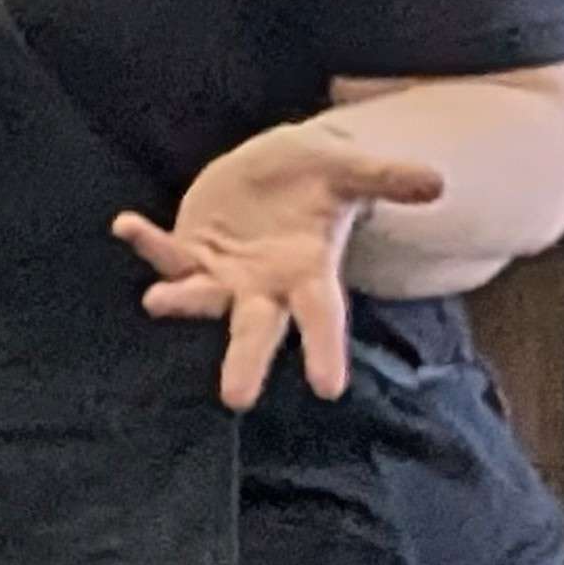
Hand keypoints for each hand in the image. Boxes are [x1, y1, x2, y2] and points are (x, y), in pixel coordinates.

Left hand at [119, 120, 443, 409]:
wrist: (275, 165)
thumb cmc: (318, 175)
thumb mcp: (349, 169)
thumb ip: (385, 178)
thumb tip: (437, 184)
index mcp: (310, 272)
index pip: (323, 318)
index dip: (326, 350)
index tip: (330, 389)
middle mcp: (265, 284)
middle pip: (257, 329)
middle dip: (246, 361)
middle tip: (237, 399)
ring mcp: (224, 274)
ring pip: (202, 297)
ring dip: (181, 300)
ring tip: (157, 300)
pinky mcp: (190, 253)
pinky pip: (167, 254)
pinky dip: (149, 243)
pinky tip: (126, 225)